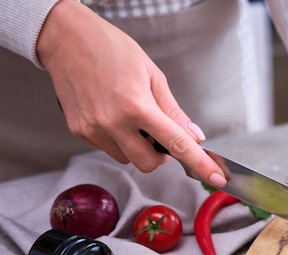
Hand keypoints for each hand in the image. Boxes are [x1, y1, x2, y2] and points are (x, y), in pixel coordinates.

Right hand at [36, 0, 226, 186]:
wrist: (66, 38)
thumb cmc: (110, 49)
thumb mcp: (152, 75)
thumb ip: (173, 111)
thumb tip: (194, 136)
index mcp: (137, 106)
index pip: (176, 144)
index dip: (199, 164)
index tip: (216, 177)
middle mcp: (113, 123)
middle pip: (149, 164)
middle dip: (161, 155)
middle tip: (160, 134)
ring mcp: (93, 130)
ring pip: (128, 159)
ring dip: (138, 148)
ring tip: (132, 118)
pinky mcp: (80, 132)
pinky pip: (109, 148)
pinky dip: (119, 140)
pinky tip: (114, 115)